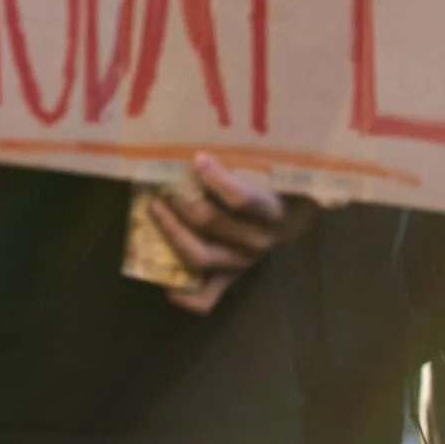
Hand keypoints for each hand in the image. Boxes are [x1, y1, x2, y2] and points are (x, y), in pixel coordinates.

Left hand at [152, 154, 315, 313]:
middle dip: (178, 200)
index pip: (243, 198)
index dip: (216, 180)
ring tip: (153, 207)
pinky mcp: (229, 279)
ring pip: (199, 254)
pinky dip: (184, 296)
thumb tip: (204, 144)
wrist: (291, 214)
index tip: (197, 160)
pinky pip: (206, 299)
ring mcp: (241, 263)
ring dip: (170, 231)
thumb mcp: (265, 165)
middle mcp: (257, 240)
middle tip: (161, 183)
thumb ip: (242, 157)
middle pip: (208, 222)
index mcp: (269, 211)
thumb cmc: (270, 182)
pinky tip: (166, 283)